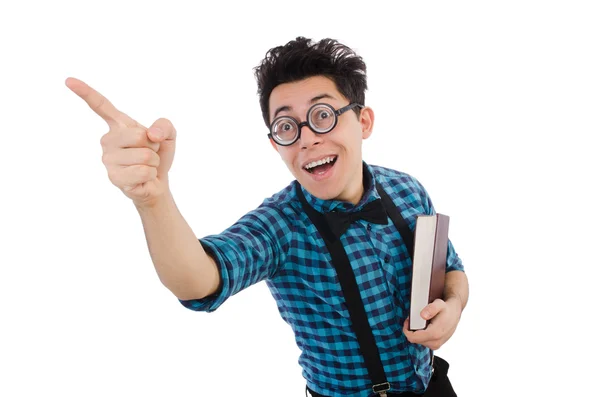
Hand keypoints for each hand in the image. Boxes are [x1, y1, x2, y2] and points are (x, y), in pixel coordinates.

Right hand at [65, 77, 175, 207]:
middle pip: (140, 136)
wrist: (157, 182)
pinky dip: (151, 174)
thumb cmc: (158, 155)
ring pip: (144, 156)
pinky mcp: (114, 177)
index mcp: (118, 125)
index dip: (86, 93)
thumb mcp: (168, 135)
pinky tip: (142, 177)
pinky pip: (143, 171)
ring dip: (153, 162)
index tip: (68, 80)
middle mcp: (108, 140)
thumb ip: (165, 126)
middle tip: (149, 153)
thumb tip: (152, 135)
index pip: (102, 106)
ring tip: (146, 165)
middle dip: (153, 146)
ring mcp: (108, 159)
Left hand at [402, 297, 461, 349]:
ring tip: (421, 322)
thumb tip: (423, 315)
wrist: (455, 313)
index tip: (407, 321)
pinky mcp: (436, 345)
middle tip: (413, 320)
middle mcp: (436, 342)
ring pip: (418, 341)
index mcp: (435, 334)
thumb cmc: (446, 308)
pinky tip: (425, 327)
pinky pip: (423, 341)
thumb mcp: (439, 304)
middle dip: (412, 330)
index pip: (413, 338)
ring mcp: (436, 345)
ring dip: (417, 332)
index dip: (407, 329)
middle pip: (414, 340)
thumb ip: (431, 308)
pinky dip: (421, 335)